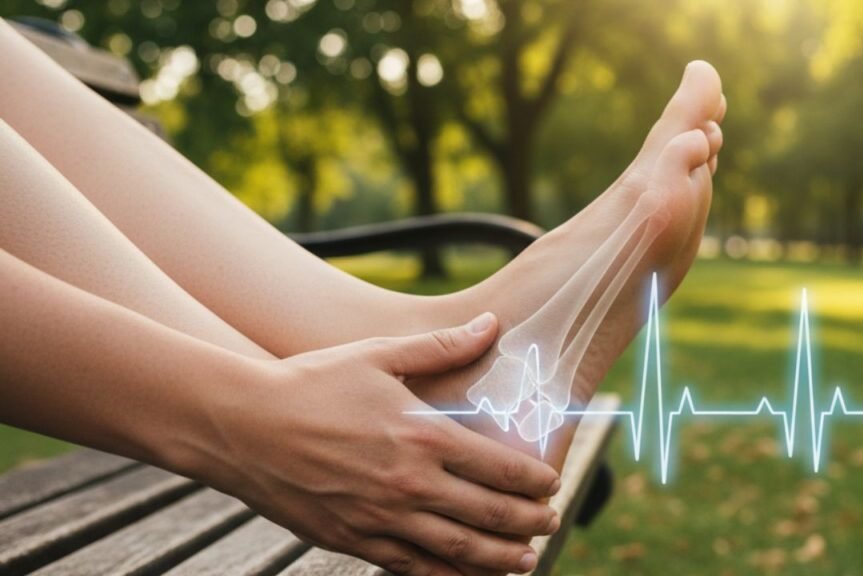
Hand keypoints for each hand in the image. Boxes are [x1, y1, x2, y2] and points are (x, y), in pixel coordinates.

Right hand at [196, 313, 559, 574]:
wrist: (242, 427)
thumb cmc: (311, 384)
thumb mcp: (378, 356)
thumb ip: (441, 346)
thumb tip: (491, 323)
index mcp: (422, 436)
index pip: (499, 467)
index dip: (534, 480)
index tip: (552, 483)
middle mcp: (410, 483)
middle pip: (489, 514)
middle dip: (529, 521)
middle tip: (551, 522)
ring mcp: (382, 518)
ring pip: (459, 551)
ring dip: (501, 558)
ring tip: (527, 560)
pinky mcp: (354, 541)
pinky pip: (413, 569)